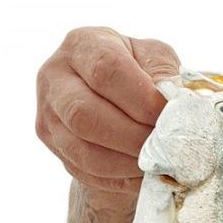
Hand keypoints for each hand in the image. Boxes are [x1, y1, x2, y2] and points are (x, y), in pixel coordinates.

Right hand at [36, 27, 179, 191]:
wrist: (115, 99)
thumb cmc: (139, 72)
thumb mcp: (155, 60)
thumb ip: (164, 74)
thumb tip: (174, 102)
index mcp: (82, 44)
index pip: (105, 70)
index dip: (141, 99)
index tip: (168, 117)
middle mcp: (54, 76)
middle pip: (85, 115)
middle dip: (132, 137)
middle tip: (162, 147)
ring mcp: (47, 114)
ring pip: (83, 151)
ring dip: (126, 163)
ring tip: (154, 162)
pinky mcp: (53, 145)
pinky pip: (85, 172)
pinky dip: (119, 178)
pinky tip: (141, 173)